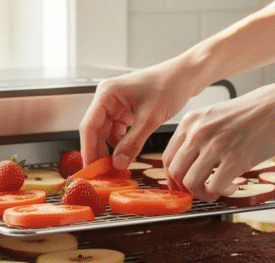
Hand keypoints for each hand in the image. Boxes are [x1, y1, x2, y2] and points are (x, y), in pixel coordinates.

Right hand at [79, 60, 197, 171]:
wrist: (187, 75)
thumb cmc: (169, 85)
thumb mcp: (150, 118)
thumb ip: (132, 143)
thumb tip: (117, 164)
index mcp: (107, 94)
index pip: (89, 126)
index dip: (88, 150)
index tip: (91, 170)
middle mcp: (108, 98)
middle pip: (96, 132)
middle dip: (99, 153)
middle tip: (103, 175)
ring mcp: (117, 105)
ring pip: (106, 134)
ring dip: (111, 151)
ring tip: (116, 169)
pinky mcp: (126, 111)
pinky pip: (118, 132)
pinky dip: (122, 145)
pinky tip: (127, 155)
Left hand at [164, 84, 274, 200]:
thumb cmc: (258, 110)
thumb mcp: (218, 114)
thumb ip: (202, 134)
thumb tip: (194, 160)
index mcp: (192, 121)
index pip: (169, 157)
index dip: (173, 177)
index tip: (182, 185)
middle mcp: (198, 133)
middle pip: (175, 173)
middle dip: (186, 189)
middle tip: (200, 191)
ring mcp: (215, 146)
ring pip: (191, 183)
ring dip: (203, 194)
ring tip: (218, 190)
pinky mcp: (234, 159)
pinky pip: (215, 187)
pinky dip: (223, 192)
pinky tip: (234, 185)